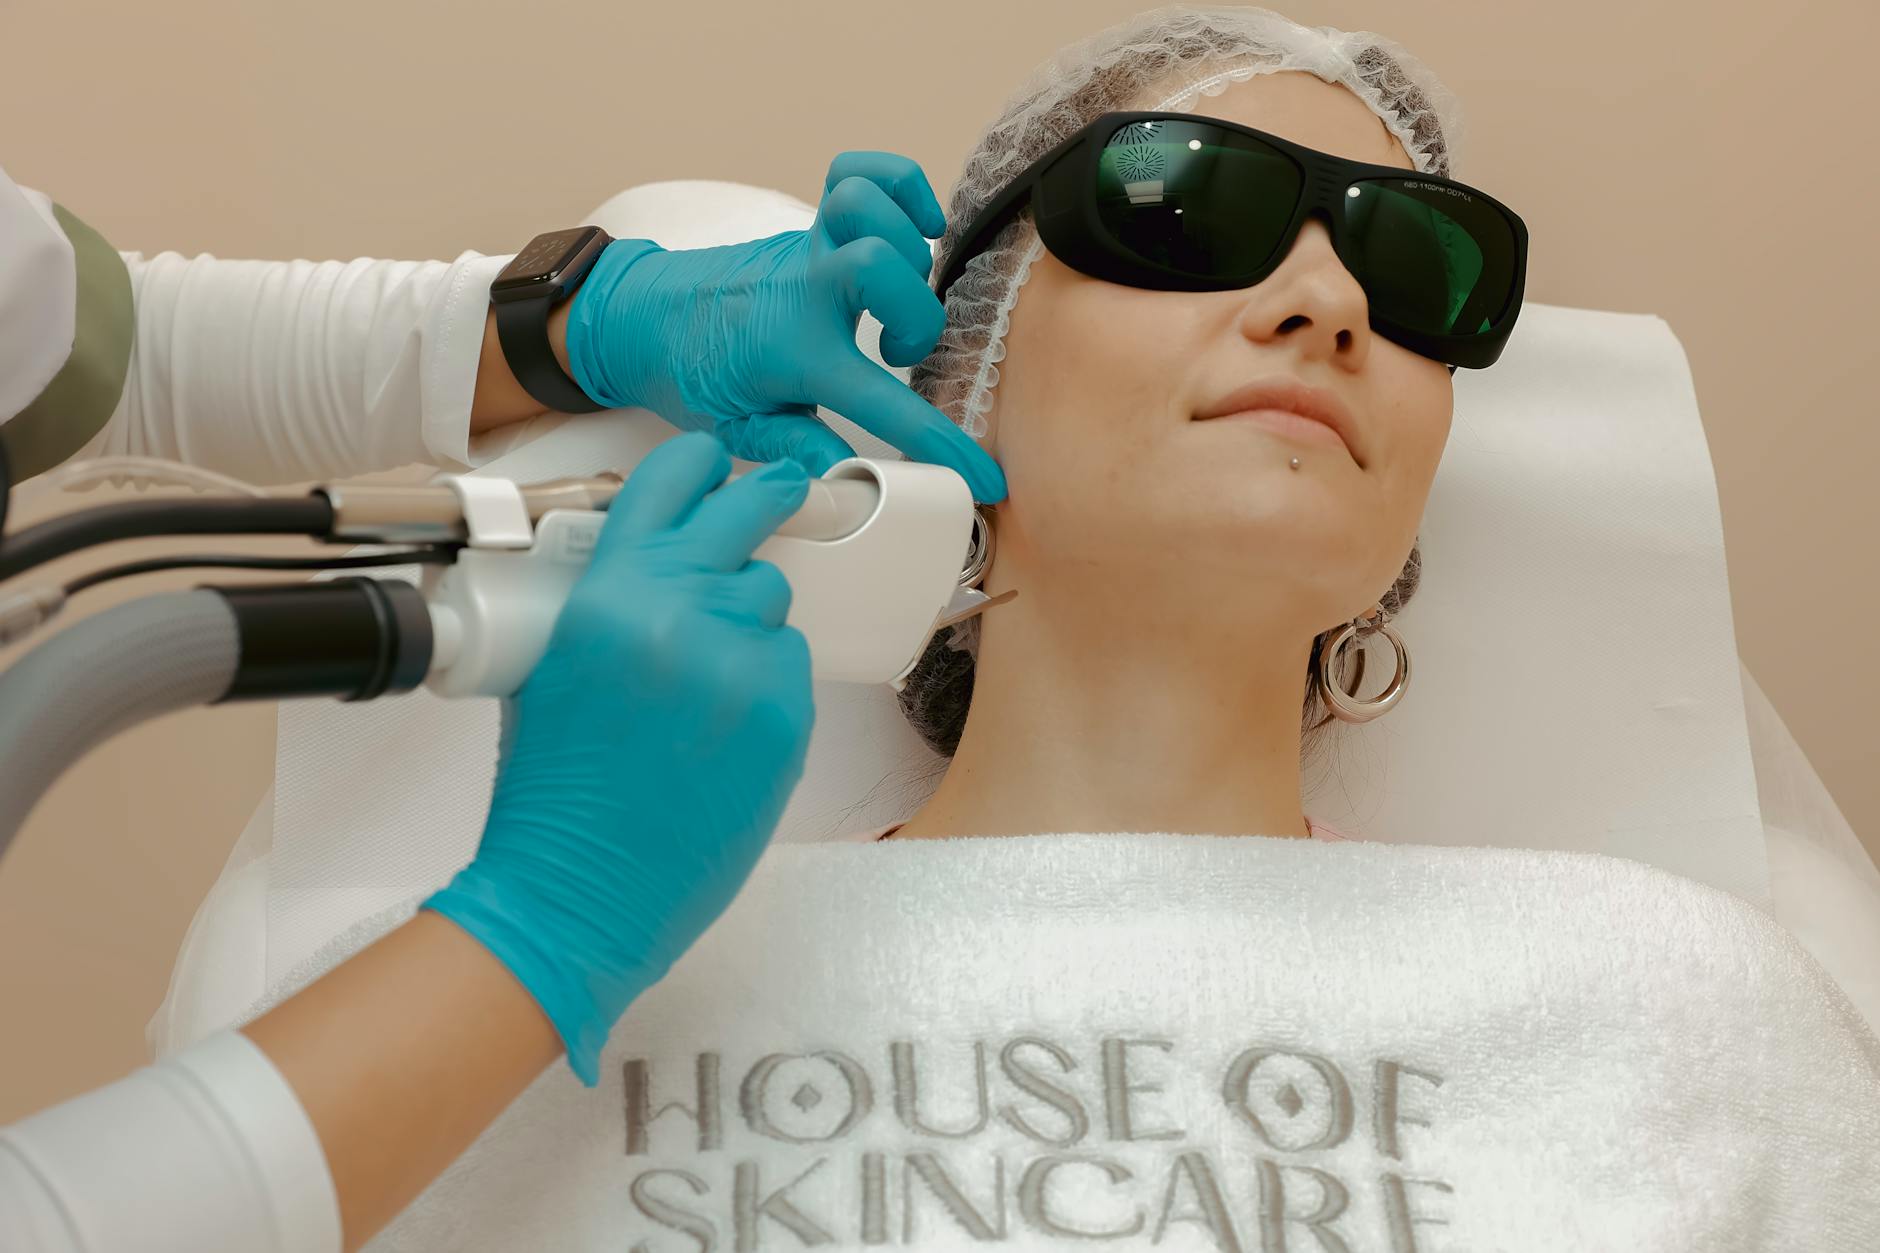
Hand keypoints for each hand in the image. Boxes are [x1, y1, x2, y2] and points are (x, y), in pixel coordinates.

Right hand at [421, 431, 814, 1084]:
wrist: (579, 887)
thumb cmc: (555, 791)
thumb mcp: (554, 665)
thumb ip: (611, 601)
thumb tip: (661, 568)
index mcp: (608, 593)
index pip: (668, 484)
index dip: (698, 463)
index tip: (717, 460)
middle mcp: (679, 612)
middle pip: (747, 515)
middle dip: (767, 495)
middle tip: (780, 488)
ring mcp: (739, 662)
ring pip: (771, 600)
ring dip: (750, 619)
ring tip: (705, 680)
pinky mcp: (784, 713)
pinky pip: (790, 664)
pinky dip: (766, 682)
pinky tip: (724, 727)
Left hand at [565, 152, 1006, 503]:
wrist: (638, 317)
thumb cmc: (690, 373)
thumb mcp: (740, 431)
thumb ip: (799, 453)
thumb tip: (852, 486)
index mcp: (794, 354)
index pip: (884, 405)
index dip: (942, 446)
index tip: (982, 479)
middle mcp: (805, 291)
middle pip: (883, 264)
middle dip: (918, 316)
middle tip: (897, 356)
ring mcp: (808, 250)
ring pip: (867, 205)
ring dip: (904, 243)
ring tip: (899, 292)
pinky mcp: (809, 226)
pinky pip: (856, 171)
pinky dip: (897, 185)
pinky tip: (914, 225)